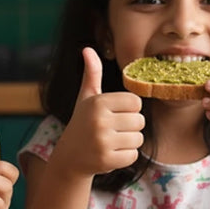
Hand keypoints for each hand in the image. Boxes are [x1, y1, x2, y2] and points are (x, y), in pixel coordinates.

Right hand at [53, 47, 143, 177]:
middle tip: (112, 130)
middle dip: (130, 127)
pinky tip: (110, 154)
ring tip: (111, 141)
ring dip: (129, 142)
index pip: (135, 102)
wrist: (70, 157)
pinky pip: (133, 155)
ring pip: (138, 139)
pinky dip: (125, 156)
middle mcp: (99, 120)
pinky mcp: (107, 160)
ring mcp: (103, 141)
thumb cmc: (82, 122)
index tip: (114, 114)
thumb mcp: (86, 97)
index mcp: (98, 102)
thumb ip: (91, 74)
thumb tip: (87, 49)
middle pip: (140, 121)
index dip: (129, 109)